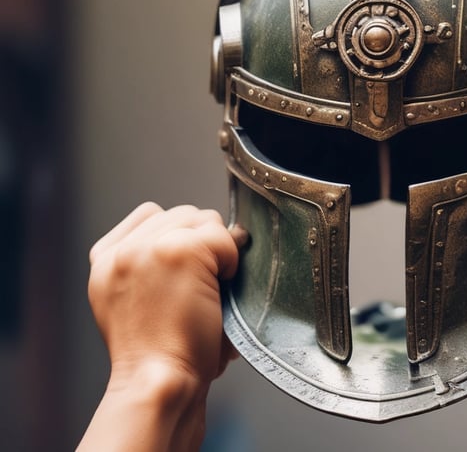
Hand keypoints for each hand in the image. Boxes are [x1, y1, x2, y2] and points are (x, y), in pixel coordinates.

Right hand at [79, 203, 246, 450]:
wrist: (158, 381)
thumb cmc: (158, 353)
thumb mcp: (135, 301)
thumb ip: (153, 264)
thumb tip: (209, 234)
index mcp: (105, 260)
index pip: (151, 215)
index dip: (179, 235)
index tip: (188, 266)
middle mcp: (122, 249)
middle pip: (181, 214)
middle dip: (202, 241)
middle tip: (207, 279)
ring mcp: (149, 247)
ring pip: (203, 220)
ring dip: (217, 248)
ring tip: (212, 285)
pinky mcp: (181, 251)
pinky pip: (222, 237)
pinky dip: (230, 259)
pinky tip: (221, 287)